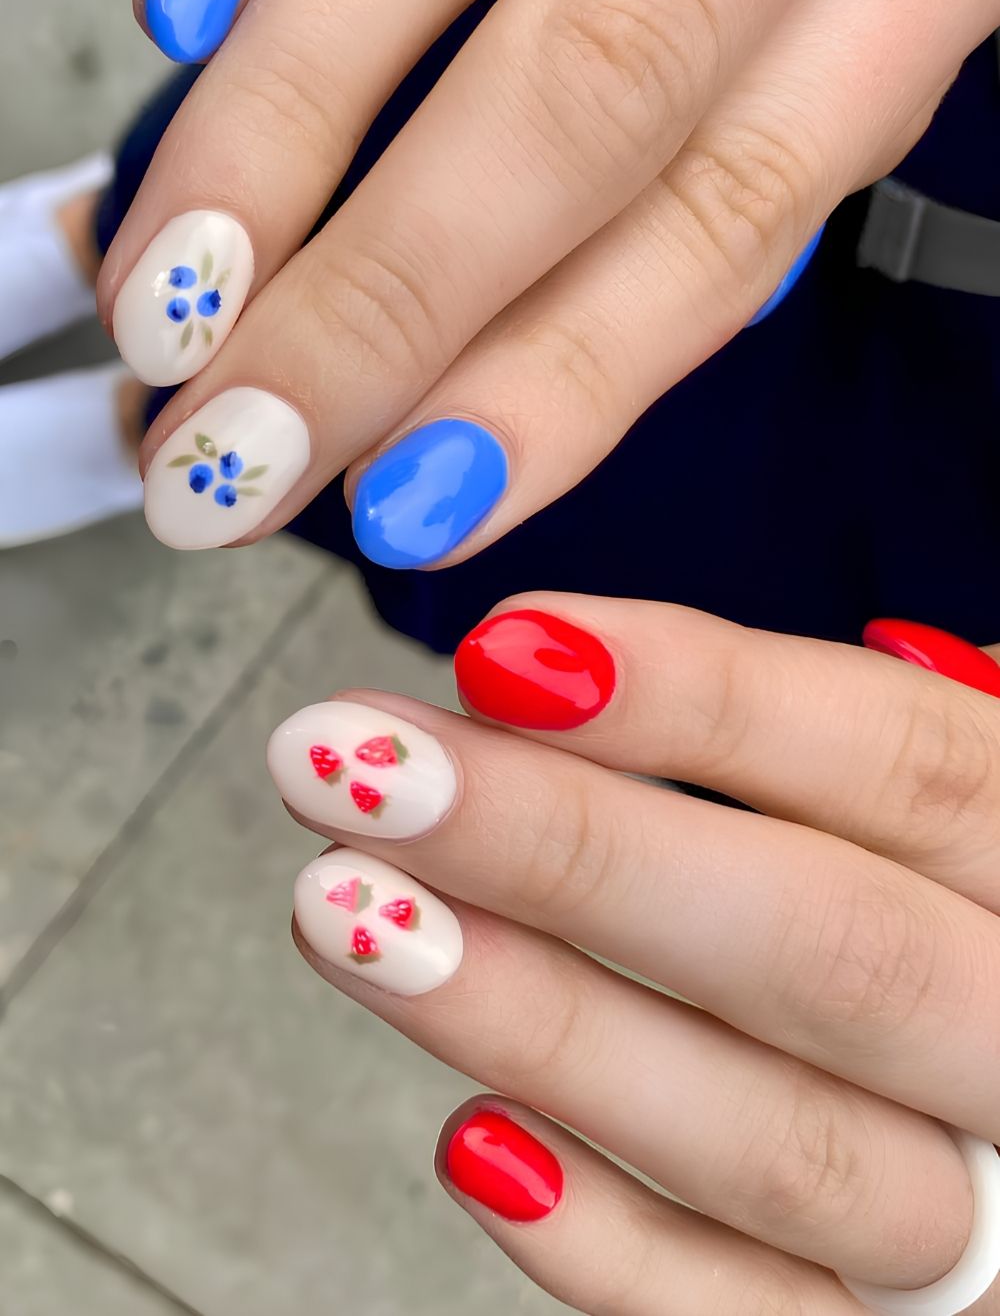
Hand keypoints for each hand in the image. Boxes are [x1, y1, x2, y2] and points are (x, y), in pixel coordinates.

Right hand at [103, 0, 999, 556]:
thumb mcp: (884, 10)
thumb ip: (744, 167)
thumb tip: (531, 367)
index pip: (732, 196)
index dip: (560, 377)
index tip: (413, 503)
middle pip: (591, 76)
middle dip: (388, 293)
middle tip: (237, 439)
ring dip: (282, 121)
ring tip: (174, 286)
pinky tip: (188, 11)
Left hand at [266, 603, 999, 1310]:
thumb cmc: (954, 913)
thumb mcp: (944, 801)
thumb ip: (823, 749)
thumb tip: (558, 663)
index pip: (903, 763)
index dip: (703, 701)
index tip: (502, 650)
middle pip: (824, 944)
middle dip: (573, 850)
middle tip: (364, 771)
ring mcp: (985, 1214)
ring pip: (776, 1142)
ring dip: (544, 1026)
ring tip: (347, 914)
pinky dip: (614, 1248)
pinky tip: (472, 1142)